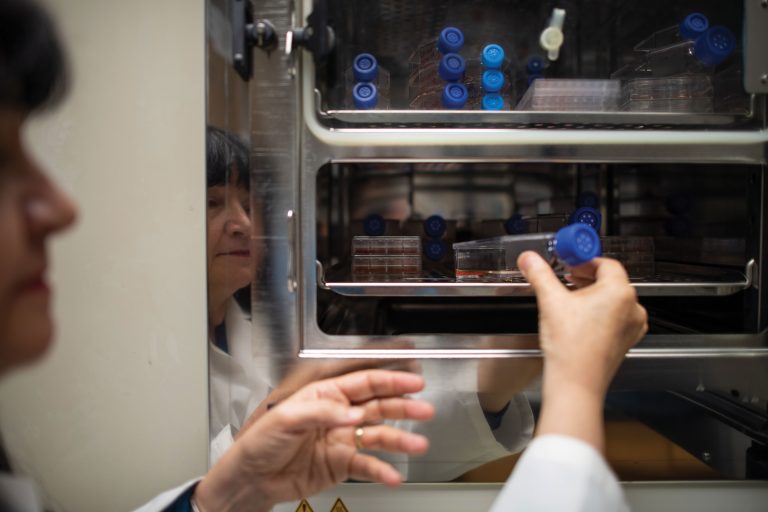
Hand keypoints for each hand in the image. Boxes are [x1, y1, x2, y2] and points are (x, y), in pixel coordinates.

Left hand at [194, 370, 434, 511]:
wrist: (250, 478)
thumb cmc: (259, 442)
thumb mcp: (285, 418)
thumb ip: (322, 412)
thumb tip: (352, 413)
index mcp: (325, 395)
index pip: (364, 383)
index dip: (390, 380)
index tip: (412, 380)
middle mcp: (338, 415)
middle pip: (378, 406)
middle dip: (403, 406)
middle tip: (424, 408)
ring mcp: (342, 440)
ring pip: (378, 436)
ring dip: (399, 439)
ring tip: (417, 444)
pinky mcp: (341, 465)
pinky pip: (367, 465)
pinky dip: (381, 470)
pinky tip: (392, 474)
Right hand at [518, 252, 646, 450]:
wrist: (576, 383)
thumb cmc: (570, 347)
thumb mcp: (551, 301)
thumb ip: (540, 274)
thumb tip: (529, 259)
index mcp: (619, 292)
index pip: (605, 263)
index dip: (584, 260)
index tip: (569, 261)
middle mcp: (632, 307)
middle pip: (610, 280)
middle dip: (586, 276)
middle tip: (566, 276)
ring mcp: (631, 326)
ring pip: (613, 299)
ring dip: (592, 294)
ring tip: (570, 297)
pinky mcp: (626, 340)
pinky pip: (615, 317)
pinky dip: (599, 311)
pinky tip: (579, 317)